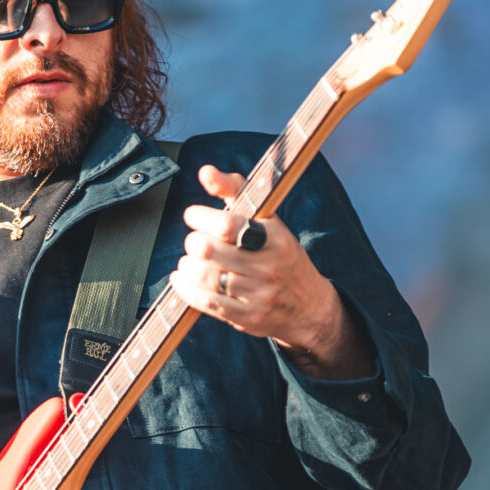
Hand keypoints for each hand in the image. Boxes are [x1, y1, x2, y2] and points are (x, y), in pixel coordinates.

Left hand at [170, 165, 374, 379]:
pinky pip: (205, 302)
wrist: (307, 305)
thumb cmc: (278, 253)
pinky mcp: (247, 317)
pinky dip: (185, 288)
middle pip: (208, 251)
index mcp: (274, 237)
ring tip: (189, 261)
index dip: (201, 217)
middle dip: (193, 243)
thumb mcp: (266, 218)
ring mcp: (258, 295)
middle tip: (195, 242)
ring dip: (187, 266)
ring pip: (204, 276)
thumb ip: (234, 189)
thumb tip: (205, 172)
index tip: (193, 216)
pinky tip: (182, 279)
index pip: (227, 225)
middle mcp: (267, 266)